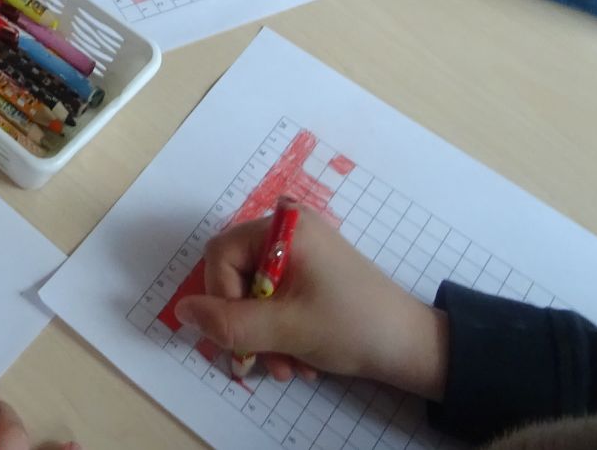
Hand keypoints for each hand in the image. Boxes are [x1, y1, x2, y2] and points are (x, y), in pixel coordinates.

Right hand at [172, 204, 450, 398]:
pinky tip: (300, 360)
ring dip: (263, 335)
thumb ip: (229, 322)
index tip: (240, 338)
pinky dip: (281, 331)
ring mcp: (303, 252)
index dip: (221, 299)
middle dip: (245, 325)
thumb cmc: (352, 327)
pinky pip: (277, 298)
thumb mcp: (285, 329)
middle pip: (236, 275)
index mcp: (284, 227)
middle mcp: (289, 229)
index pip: (221, 256)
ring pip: (255, 292)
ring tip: (288, 369)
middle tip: (260, 363)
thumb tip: (181, 311)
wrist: (415, 347)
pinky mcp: (313, 274)